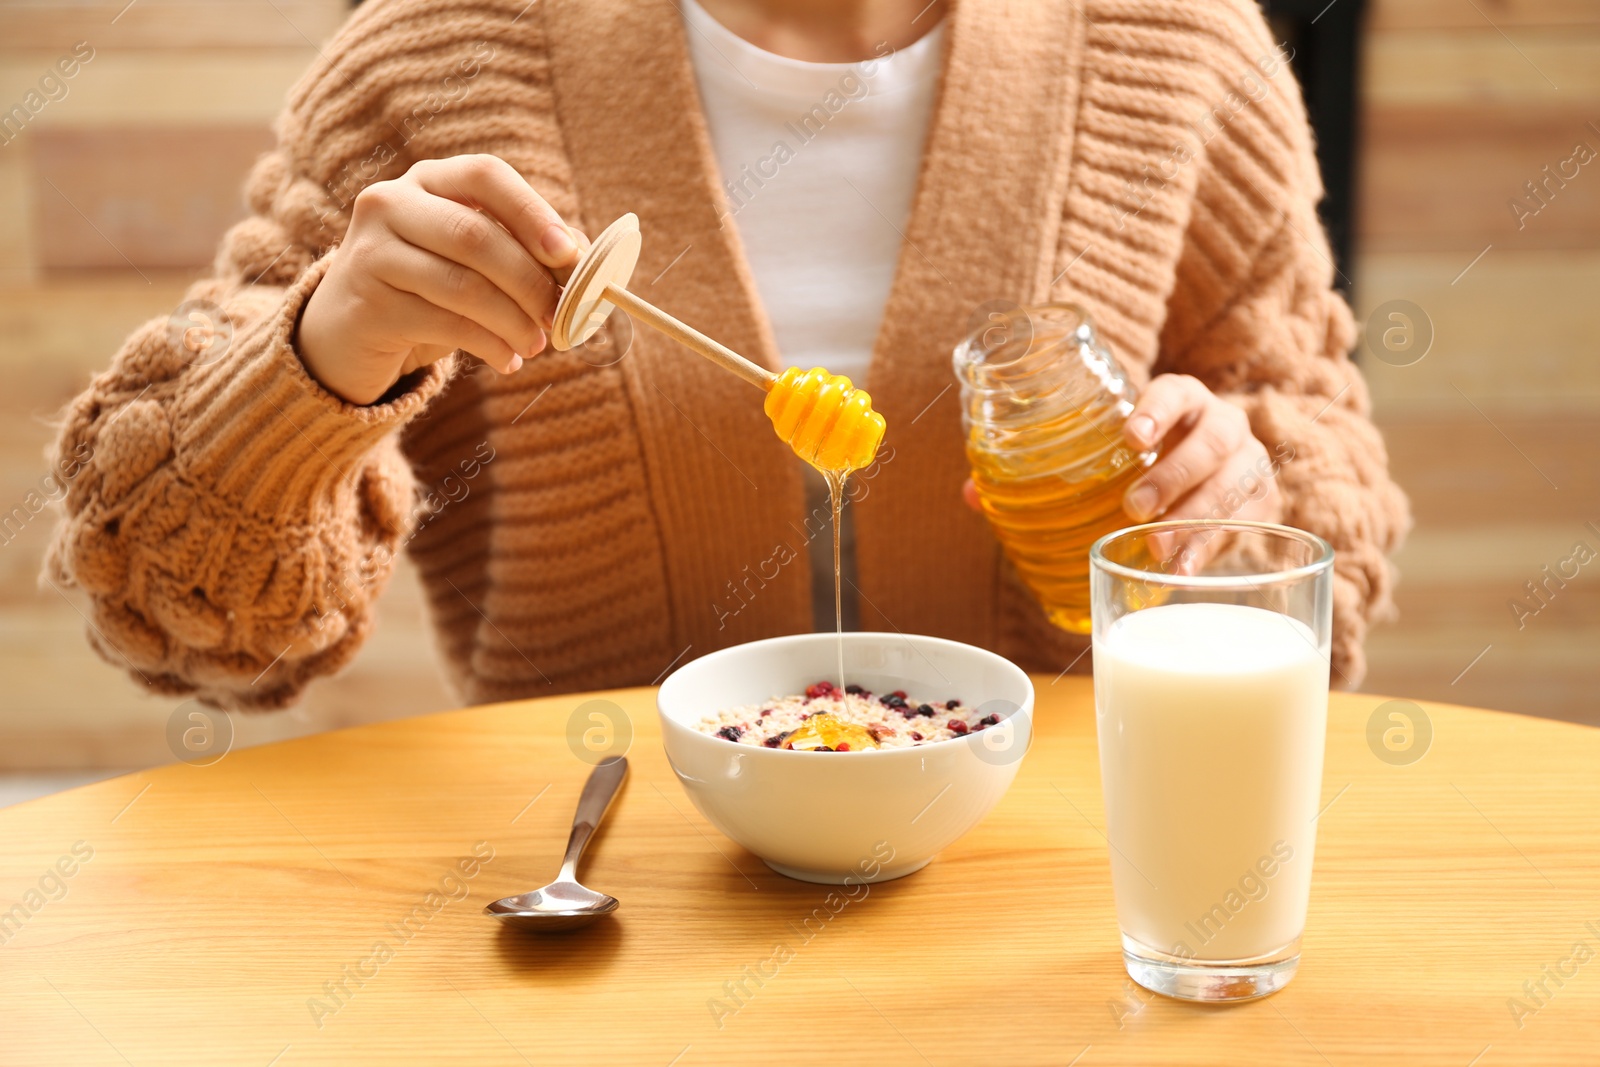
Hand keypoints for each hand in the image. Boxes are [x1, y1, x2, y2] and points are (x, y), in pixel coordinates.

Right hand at [296, 154, 586, 404]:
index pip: (485, 176)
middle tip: (560, 316)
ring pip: (462, 285)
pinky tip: (507, 361)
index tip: (568, 252)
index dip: (532, 212)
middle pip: (476, 236)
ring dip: (513, 321)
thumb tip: (588, 259)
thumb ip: (527, 251)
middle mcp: (391, 203)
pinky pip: (443, 324)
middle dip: (529, 281)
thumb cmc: (430, 287)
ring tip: (537, 345)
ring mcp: (372, 251)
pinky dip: (488, 345)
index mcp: (429, 180)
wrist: (348, 328)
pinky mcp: (368, 301)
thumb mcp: (476, 261)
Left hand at [959, 375, 1282, 528]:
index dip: (1158, 409)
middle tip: (1135, 506)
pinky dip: (1212, 550)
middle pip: (1211, 440)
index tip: (1131, 436)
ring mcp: (1249, 463)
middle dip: (1174, 474)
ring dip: (1196, 517)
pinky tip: (1181, 573)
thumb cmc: (1143, 462)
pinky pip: (1246, 524)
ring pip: (1235, 483)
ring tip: (1158, 548)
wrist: (1211, 476)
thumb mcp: (1104, 457)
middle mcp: (1222, 424)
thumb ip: (1041, 472)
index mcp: (1182, 401)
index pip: (1176, 391)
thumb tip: (970, 493)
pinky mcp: (1262, 504)